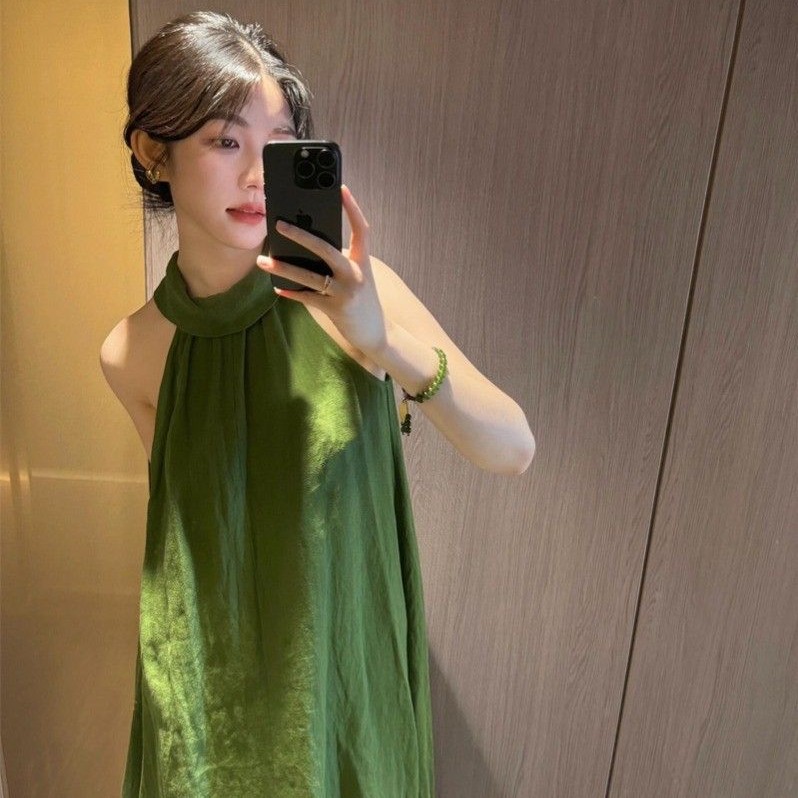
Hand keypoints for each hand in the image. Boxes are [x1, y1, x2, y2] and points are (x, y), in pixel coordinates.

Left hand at [256, 184, 386, 357]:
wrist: (376, 333)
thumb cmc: (362, 300)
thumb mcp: (357, 276)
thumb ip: (339, 261)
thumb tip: (307, 246)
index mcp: (362, 261)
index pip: (361, 229)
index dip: (352, 208)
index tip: (340, 188)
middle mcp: (356, 274)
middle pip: (327, 249)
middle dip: (301, 236)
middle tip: (279, 224)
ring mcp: (345, 292)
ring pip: (310, 276)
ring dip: (284, 268)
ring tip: (263, 261)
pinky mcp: (336, 309)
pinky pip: (308, 298)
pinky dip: (292, 293)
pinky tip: (277, 288)